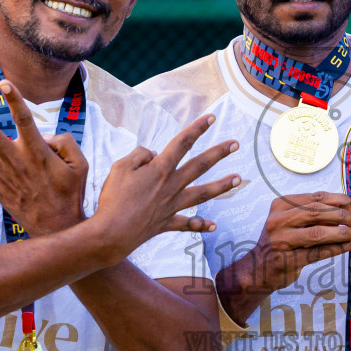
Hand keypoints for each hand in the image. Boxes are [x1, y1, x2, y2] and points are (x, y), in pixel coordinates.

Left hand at [0, 82, 87, 236]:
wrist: (58, 226)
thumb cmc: (70, 193)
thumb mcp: (80, 164)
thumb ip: (65, 142)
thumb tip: (44, 134)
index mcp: (38, 151)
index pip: (25, 120)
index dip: (15, 100)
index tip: (4, 83)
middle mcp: (18, 161)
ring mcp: (4, 176)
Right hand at [89, 113, 240, 263]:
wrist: (112, 232)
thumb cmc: (113, 198)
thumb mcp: (120, 166)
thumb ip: (139, 155)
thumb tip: (154, 153)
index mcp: (160, 169)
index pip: (183, 143)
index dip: (197, 128)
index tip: (212, 118)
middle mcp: (172, 185)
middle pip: (200, 165)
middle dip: (219, 153)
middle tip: (235, 144)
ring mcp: (172, 205)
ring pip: (202, 193)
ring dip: (222, 186)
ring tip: (238, 179)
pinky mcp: (166, 222)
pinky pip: (187, 224)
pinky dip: (200, 225)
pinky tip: (214, 226)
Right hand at [215, 192, 350, 324]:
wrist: (258, 269)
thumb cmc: (280, 242)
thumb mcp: (291, 222)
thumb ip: (313, 215)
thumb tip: (347, 210)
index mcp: (280, 205)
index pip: (314, 198)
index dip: (338, 200)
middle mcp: (278, 220)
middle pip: (316, 212)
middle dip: (342, 215)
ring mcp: (282, 240)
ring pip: (317, 233)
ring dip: (341, 232)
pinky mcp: (288, 259)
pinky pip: (318, 252)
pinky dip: (337, 248)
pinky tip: (350, 245)